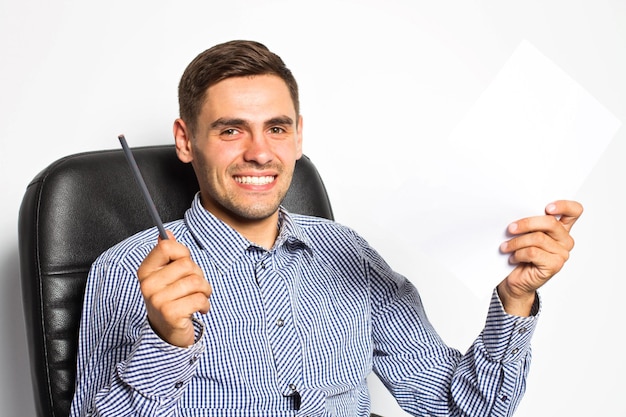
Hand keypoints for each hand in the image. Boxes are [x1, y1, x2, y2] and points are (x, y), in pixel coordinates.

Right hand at [137, 231, 211, 346]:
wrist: (168, 334)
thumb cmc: (172, 300)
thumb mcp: (168, 276)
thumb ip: (168, 255)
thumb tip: (167, 233)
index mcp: (146, 271)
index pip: (166, 247)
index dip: (183, 253)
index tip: (185, 263)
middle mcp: (148, 285)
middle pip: (186, 264)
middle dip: (198, 275)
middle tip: (195, 287)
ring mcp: (158, 300)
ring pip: (196, 282)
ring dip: (205, 290)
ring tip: (200, 298)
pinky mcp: (170, 314)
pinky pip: (199, 298)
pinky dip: (205, 304)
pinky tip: (199, 309)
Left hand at [497, 200, 582, 315]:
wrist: (516, 281)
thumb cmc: (519, 255)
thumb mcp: (524, 235)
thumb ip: (529, 223)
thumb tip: (518, 211)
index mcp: (561, 228)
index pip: (574, 211)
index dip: (564, 206)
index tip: (547, 207)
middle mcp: (565, 240)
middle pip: (550, 222)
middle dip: (527, 223)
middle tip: (510, 228)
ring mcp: (562, 253)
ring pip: (538, 238)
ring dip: (516, 242)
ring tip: (505, 247)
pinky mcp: (555, 265)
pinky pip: (533, 252)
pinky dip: (518, 254)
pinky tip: (512, 258)